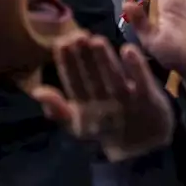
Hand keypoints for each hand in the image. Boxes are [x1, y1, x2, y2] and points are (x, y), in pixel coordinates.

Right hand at [29, 36, 173, 162]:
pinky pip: (141, 82)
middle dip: (83, 57)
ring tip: (96, 39)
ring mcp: (126, 102)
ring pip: (113, 78)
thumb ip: (57, 109)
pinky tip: (128, 49)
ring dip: (104, 59)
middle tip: (76, 34)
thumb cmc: (107, 130)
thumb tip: (36, 91)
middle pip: (92, 78)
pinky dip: (135, 67)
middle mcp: (103, 104)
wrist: (142, 151)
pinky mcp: (148, 100)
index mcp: (85, 108)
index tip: (60, 42)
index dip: (66, 63)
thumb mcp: (78, 125)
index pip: (74, 82)